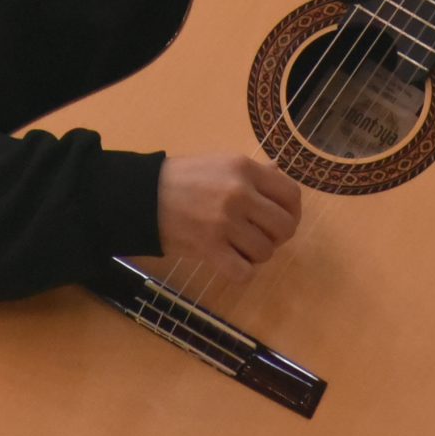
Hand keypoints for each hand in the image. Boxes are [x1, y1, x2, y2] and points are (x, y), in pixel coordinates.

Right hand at [157, 153, 301, 283]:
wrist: (142, 197)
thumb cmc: (182, 178)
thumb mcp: (220, 163)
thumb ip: (253, 171)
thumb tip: (278, 175)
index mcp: (244, 169)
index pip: (291, 195)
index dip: (292, 212)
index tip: (281, 219)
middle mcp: (240, 193)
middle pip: (285, 227)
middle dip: (277, 237)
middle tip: (260, 237)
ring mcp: (225, 222)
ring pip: (266, 252)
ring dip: (255, 255)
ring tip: (238, 247)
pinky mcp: (210, 247)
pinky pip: (244, 272)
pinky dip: (241, 272)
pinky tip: (230, 262)